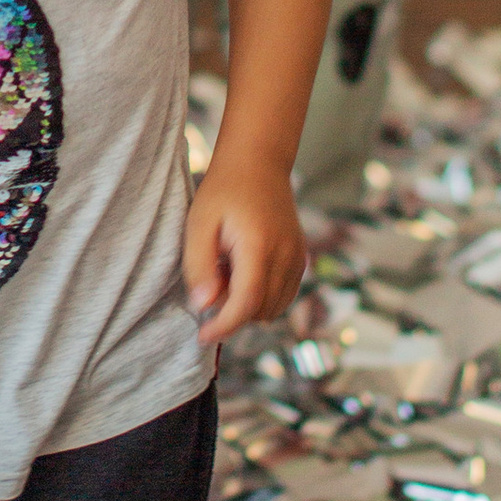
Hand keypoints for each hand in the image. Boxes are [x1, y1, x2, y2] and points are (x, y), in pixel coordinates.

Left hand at [185, 155, 312, 347]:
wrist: (258, 163)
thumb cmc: (222, 192)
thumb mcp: (198, 223)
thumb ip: (199, 266)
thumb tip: (204, 305)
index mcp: (259, 246)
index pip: (246, 304)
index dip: (223, 326)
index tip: (202, 337)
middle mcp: (286, 255)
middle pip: (259, 311)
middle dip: (231, 309)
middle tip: (212, 276)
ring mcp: (298, 258)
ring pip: (273, 308)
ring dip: (248, 304)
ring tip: (229, 270)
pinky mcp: (301, 259)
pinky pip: (284, 296)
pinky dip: (263, 297)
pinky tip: (245, 271)